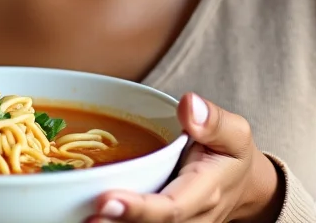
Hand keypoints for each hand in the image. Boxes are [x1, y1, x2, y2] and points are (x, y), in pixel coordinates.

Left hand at [87, 94, 284, 222]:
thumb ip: (214, 120)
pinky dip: (110, 222)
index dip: (138, 208)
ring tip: (75, 218)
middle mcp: (188, 218)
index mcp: (204, 192)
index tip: (105, 200)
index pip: (170, 208)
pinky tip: (77, 214)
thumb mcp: (234, 133)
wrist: (240, 187)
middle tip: (84, 215)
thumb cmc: (229, 155)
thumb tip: (189, 105)